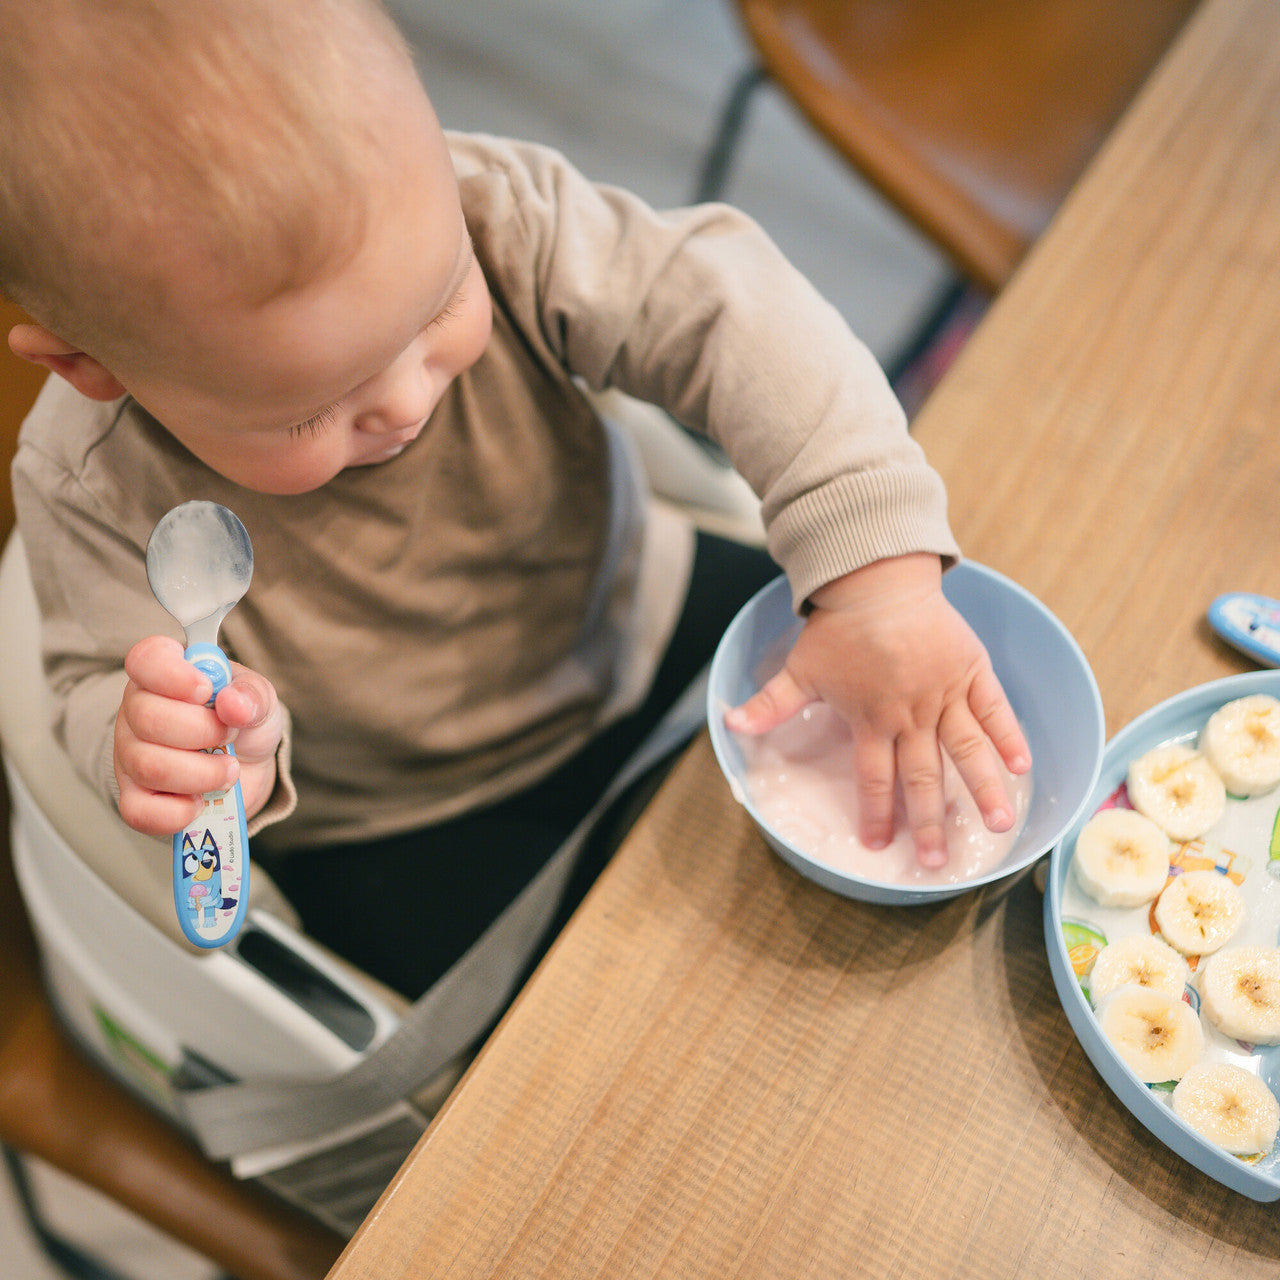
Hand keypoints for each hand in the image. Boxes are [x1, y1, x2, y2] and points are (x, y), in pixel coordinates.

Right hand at [114, 635, 282, 836]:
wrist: (247, 768)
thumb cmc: (243, 722)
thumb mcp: (259, 699)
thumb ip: (251, 695)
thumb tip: (233, 703)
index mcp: (164, 674)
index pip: (145, 659)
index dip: (173, 674)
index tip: (206, 690)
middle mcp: (137, 712)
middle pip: (148, 718)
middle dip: (203, 732)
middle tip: (229, 736)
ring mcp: (130, 756)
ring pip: (149, 766)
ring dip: (202, 773)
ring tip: (228, 770)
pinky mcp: (135, 798)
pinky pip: (140, 811)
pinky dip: (180, 811)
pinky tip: (201, 801)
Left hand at [724, 553, 1030, 866]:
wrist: (875, 579)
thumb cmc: (835, 628)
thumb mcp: (798, 670)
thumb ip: (769, 705)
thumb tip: (729, 726)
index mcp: (870, 720)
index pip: (873, 778)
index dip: (875, 814)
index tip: (879, 845)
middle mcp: (910, 714)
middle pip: (922, 778)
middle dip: (930, 824)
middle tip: (940, 864)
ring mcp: (944, 693)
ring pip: (967, 750)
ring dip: (983, 789)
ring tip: (1000, 825)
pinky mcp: (970, 670)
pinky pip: (994, 708)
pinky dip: (1009, 735)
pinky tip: (1023, 766)